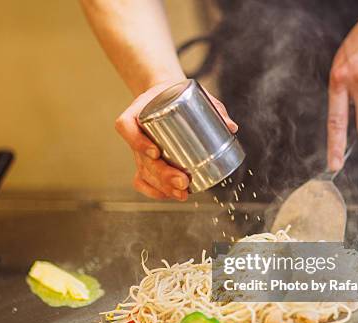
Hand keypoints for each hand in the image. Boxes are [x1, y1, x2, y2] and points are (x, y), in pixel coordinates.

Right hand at [116, 80, 237, 199]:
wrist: (162, 93)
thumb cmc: (176, 93)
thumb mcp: (192, 92)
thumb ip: (212, 106)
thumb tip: (231, 127)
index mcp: (138, 110)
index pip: (126, 126)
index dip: (137, 142)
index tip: (156, 151)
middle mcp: (135, 132)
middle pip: (140, 158)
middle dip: (162, 174)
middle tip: (183, 181)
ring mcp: (138, 149)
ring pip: (143, 172)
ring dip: (162, 186)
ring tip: (182, 192)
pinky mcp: (145, 160)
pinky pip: (142, 180)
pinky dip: (153, 190)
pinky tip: (169, 195)